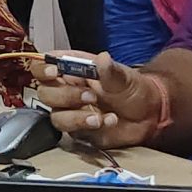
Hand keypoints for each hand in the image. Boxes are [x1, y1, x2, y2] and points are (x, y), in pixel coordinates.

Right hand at [31, 52, 162, 148]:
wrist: (148, 115)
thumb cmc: (132, 89)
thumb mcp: (124, 76)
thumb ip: (110, 70)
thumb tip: (102, 59)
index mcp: (73, 70)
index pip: (44, 67)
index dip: (43, 69)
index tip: (54, 72)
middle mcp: (67, 90)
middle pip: (45, 93)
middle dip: (65, 96)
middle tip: (90, 96)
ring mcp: (71, 112)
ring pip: (56, 116)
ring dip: (76, 117)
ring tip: (99, 116)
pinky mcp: (78, 130)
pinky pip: (73, 132)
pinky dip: (89, 127)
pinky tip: (108, 121)